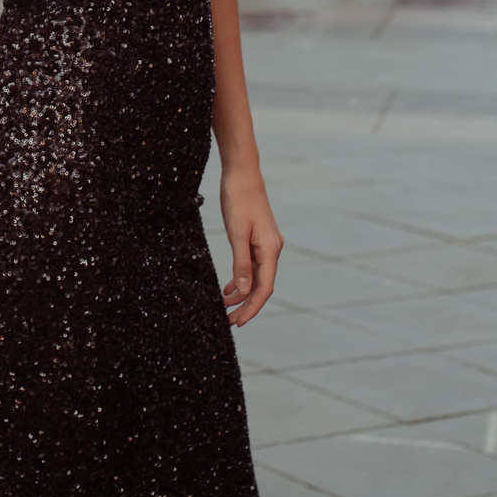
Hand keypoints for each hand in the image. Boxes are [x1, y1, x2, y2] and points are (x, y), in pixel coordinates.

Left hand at [217, 168, 281, 326]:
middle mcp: (272, 250)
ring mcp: (266, 244)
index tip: (238, 323)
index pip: (264, 288)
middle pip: (261, 286)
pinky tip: (228, 287)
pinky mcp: (257, 239)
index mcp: (270, 250)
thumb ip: (240, 263)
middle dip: (246, 305)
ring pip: (256, 277)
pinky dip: (241, 278)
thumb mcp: (236, 233)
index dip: (252, 307)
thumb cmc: (238, 199)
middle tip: (228, 322)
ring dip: (242, 293)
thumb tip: (244, 291)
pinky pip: (252, 266)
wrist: (242, 174)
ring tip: (224, 307)